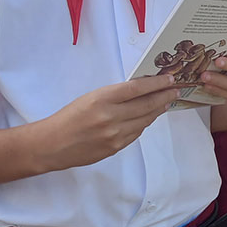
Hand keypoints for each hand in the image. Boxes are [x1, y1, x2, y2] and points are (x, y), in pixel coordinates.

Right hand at [45, 75, 179, 170]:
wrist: (52, 144)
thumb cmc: (69, 117)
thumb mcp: (90, 98)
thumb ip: (115, 95)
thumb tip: (141, 90)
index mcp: (102, 99)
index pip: (137, 88)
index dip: (156, 83)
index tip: (169, 79)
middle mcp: (110, 117)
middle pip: (146, 105)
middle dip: (164, 96)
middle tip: (175, 90)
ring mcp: (115, 135)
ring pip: (145, 120)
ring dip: (157, 110)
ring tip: (165, 101)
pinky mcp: (115, 147)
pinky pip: (136, 132)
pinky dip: (144, 122)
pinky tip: (148, 116)